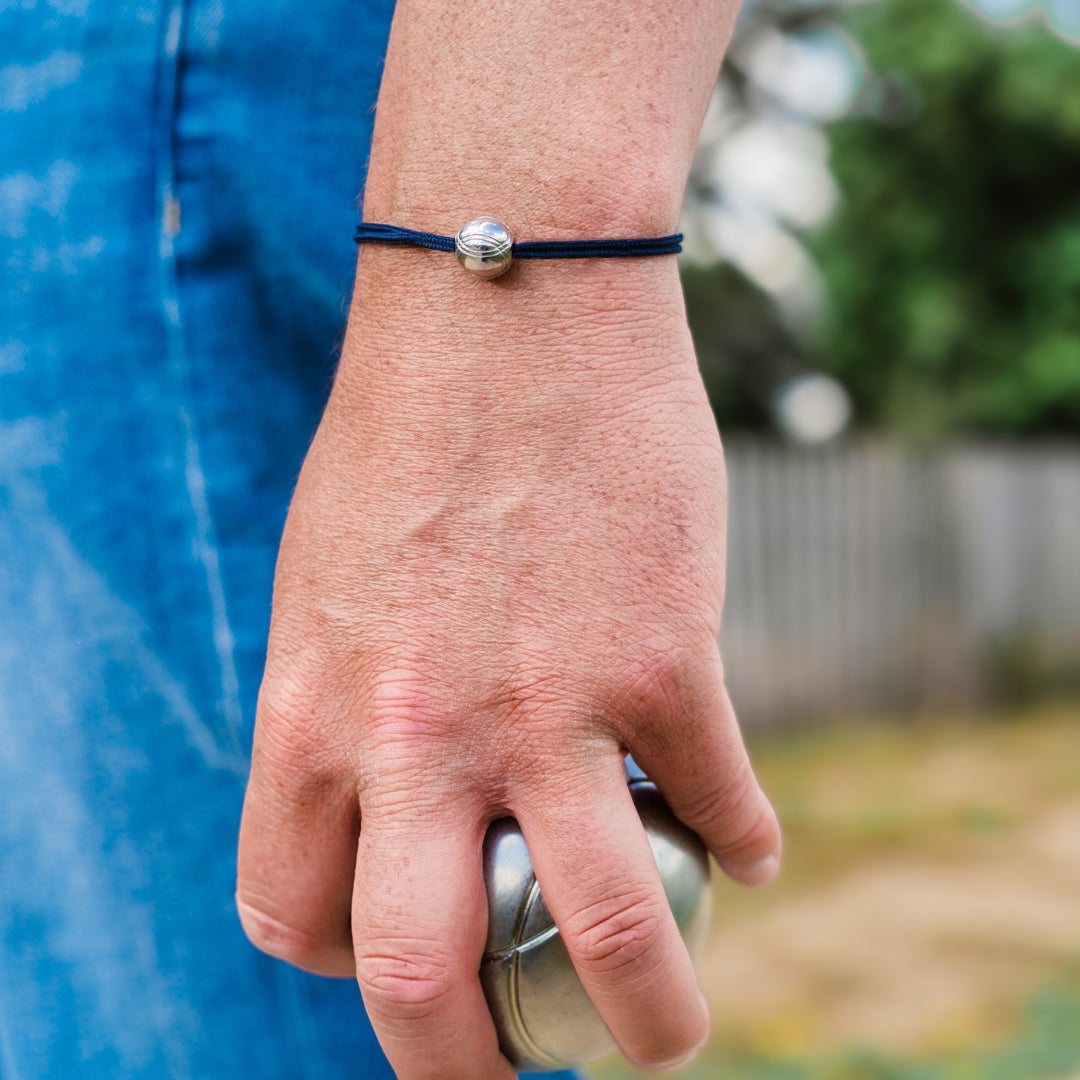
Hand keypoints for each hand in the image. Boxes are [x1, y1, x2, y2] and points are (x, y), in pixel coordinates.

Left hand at [236, 249, 780, 1078]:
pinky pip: (720, 800)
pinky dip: (742, 838)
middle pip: (422, 984)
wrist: (506, 306)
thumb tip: (395, 790)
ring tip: (668, 1032)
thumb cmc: (407, 436)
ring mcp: (548, 706)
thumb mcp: (326, 583)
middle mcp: (419, 736)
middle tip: (514, 1064)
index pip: (294, 915)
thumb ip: (343, 699)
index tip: (401, 951)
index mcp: (312, 714)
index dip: (344, 963)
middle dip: (469, 1067)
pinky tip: (748, 841)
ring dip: (653, 1018)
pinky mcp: (663, 662)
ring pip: (610, 936)